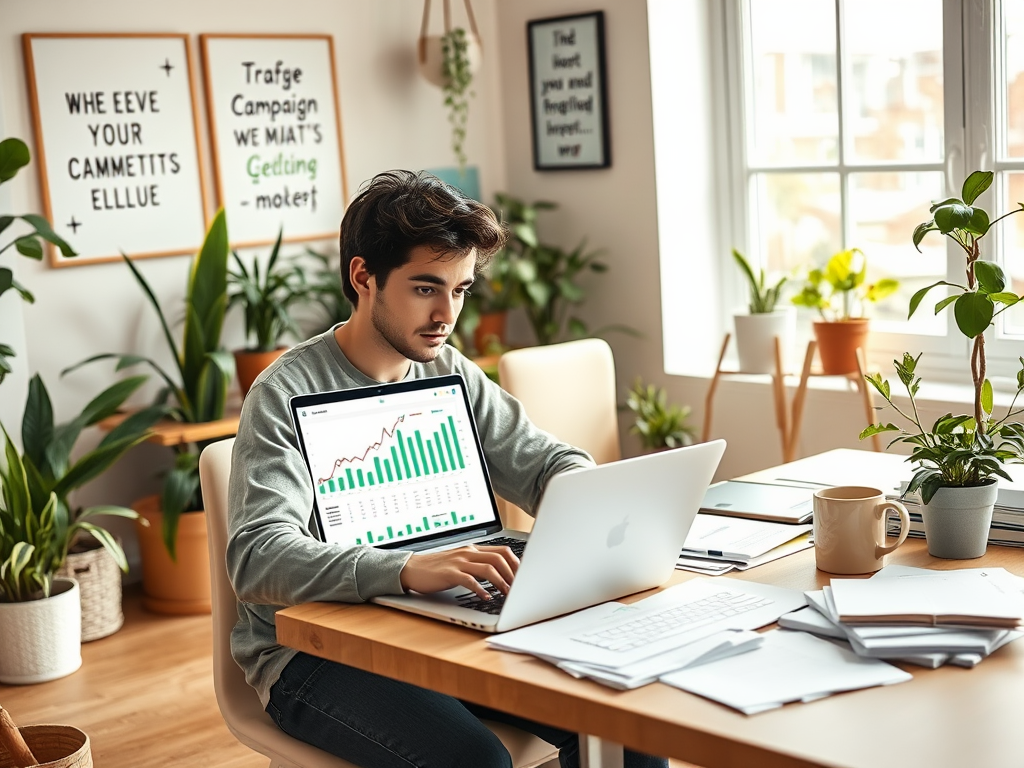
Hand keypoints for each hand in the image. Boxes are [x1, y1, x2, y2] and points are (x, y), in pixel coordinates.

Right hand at [399, 545, 519, 598]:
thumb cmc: (437, 568)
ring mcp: (459, 562)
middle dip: (513, 574)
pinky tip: (486, 597)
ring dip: (501, 582)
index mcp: (473, 549)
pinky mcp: (449, 574)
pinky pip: (470, 580)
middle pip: (499, 558)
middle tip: (520, 588)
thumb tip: (500, 574)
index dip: (517, 563)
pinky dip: (481, 589)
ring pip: (488, 568)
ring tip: (507, 594)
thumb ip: (478, 564)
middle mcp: (468, 553)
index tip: (525, 576)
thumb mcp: (460, 561)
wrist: (412, 568)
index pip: (503, 550)